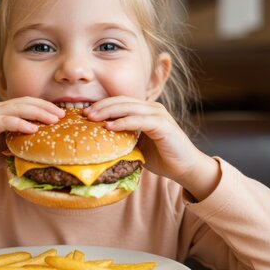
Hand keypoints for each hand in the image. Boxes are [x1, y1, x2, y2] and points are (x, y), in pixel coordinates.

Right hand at [0, 97, 63, 196]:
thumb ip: (23, 142)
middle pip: (26, 102)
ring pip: (18, 108)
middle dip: (46, 107)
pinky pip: (5, 121)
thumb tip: (46, 147)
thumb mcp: (9, 148)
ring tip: (53, 119)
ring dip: (38, 113)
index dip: (45, 107)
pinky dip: (20, 123)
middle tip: (62, 115)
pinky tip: (33, 128)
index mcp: (3, 112)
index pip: (28, 104)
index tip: (62, 114)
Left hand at [84, 96, 219, 200]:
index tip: (84, 114)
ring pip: (129, 107)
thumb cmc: (161, 157)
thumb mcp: (136, 145)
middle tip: (84, 114)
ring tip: (93, 118)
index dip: (102, 105)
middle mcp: (152, 108)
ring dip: (109, 112)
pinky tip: (110, 127)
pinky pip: (140, 120)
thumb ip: (123, 138)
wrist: (185, 168)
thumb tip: (98, 142)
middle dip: (101, 106)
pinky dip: (124, 122)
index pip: (119, 102)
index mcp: (145, 110)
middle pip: (121, 101)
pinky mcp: (163, 125)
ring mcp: (158, 114)